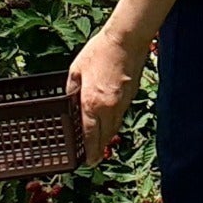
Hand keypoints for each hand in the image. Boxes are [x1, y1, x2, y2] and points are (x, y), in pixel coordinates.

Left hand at [66, 25, 149, 163]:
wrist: (126, 40)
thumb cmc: (98, 52)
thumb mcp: (76, 70)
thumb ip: (72, 90)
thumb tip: (71, 102)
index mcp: (91, 102)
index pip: (90, 135)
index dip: (88, 151)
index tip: (86, 161)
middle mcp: (109, 108)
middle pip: (105, 137)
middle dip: (98, 149)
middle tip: (92, 157)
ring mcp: (122, 103)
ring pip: (114, 128)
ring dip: (107, 137)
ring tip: (100, 143)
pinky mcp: (131, 97)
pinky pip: (121, 116)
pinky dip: (114, 123)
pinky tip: (109, 121)